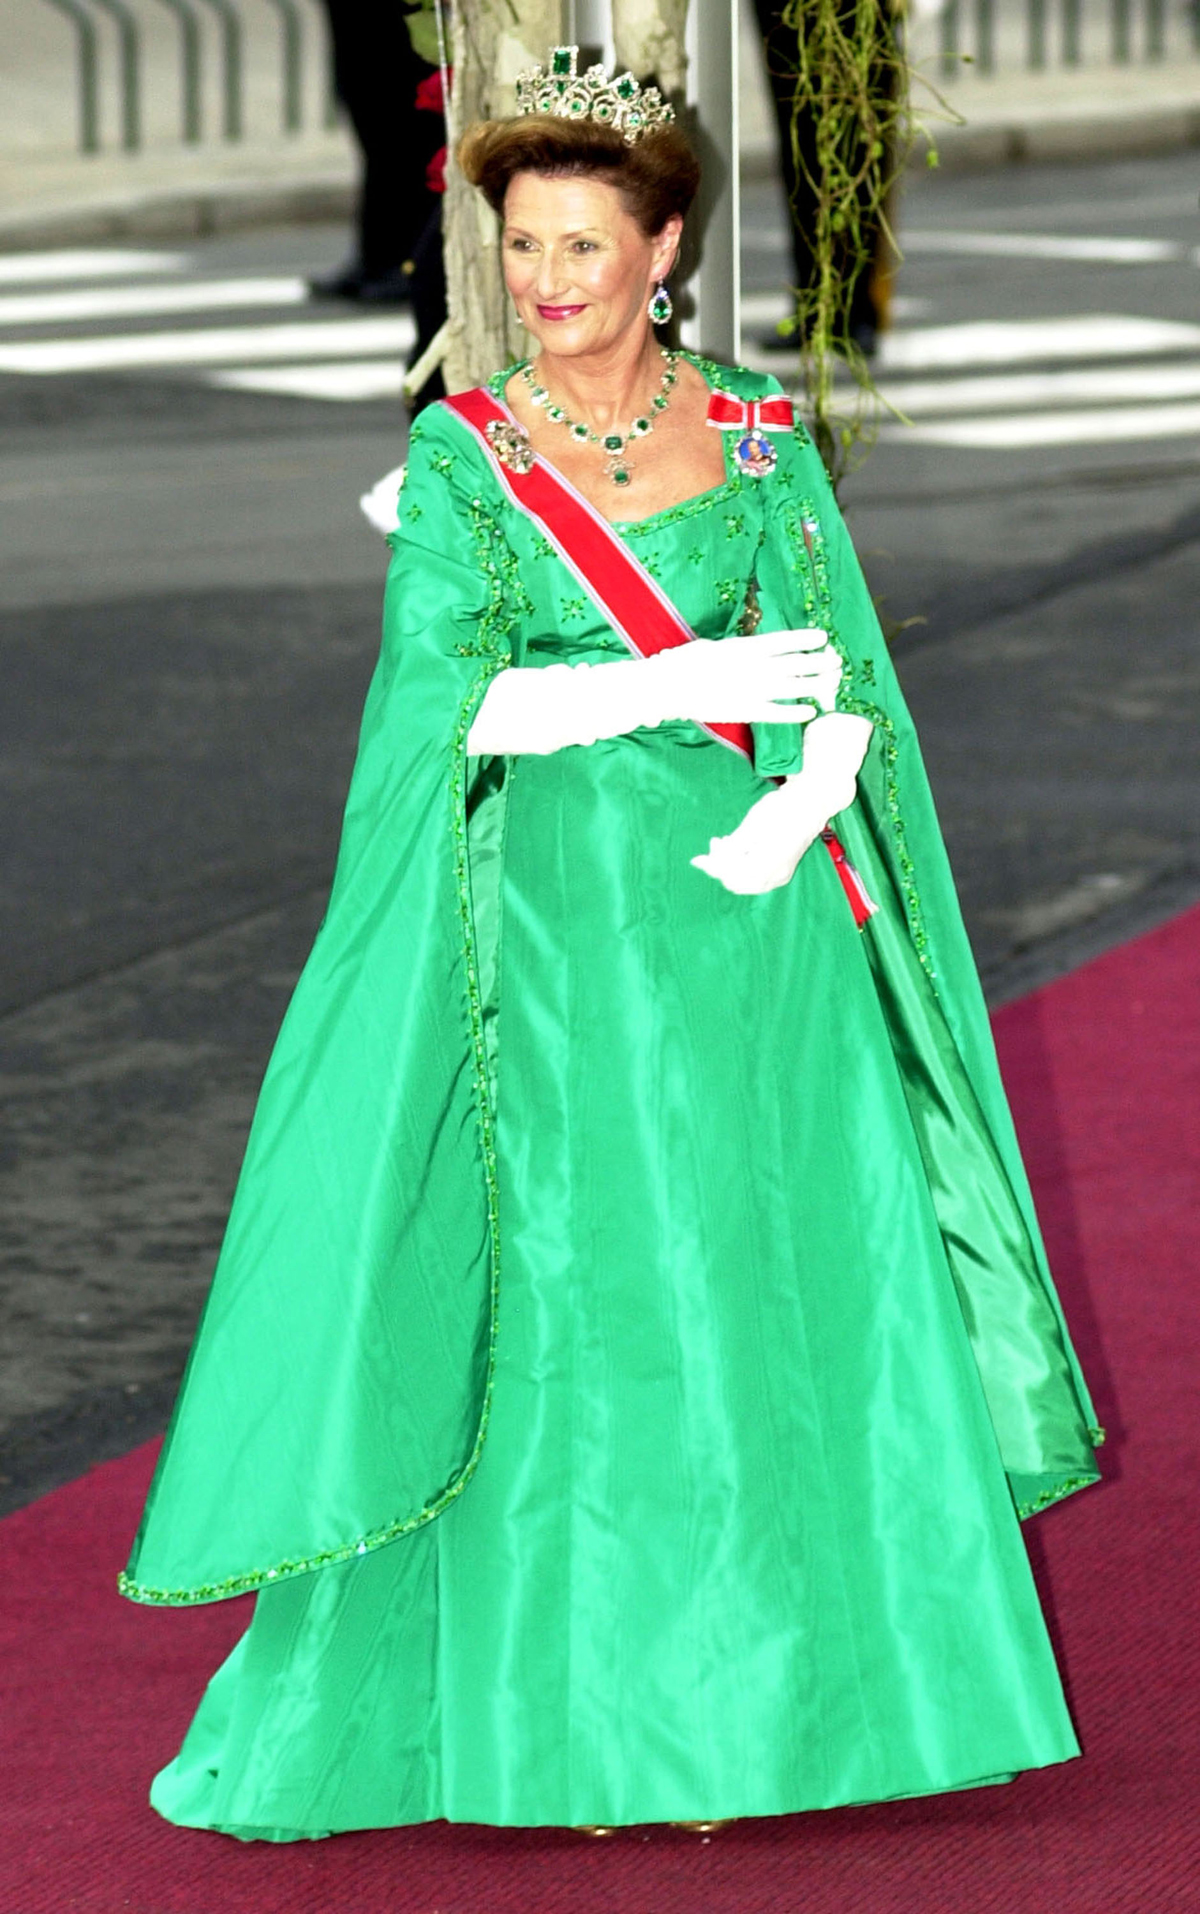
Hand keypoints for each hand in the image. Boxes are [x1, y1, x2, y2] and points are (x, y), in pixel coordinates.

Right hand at [650, 627, 840, 725]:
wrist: (668, 685)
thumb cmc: (686, 662)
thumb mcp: (715, 646)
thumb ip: (740, 650)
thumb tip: (756, 651)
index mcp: (745, 647)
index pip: (784, 641)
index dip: (806, 639)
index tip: (823, 638)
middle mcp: (754, 667)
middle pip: (795, 664)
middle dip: (818, 662)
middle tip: (836, 661)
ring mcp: (751, 690)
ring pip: (792, 687)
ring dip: (815, 685)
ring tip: (833, 683)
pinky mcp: (745, 711)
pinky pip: (776, 713)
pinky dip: (794, 712)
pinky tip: (810, 711)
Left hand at [691, 713, 873, 895]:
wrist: (812, 802)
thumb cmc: (783, 807)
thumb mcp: (752, 824)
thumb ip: (732, 847)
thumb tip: (711, 861)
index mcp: (768, 864)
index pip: (732, 876)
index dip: (713, 867)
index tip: (698, 857)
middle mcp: (776, 875)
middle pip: (738, 883)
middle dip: (721, 866)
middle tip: (715, 844)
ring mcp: (781, 875)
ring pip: (746, 882)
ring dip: (731, 866)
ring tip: (725, 843)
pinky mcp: (782, 871)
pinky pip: (756, 877)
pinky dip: (743, 867)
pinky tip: (739, 849)